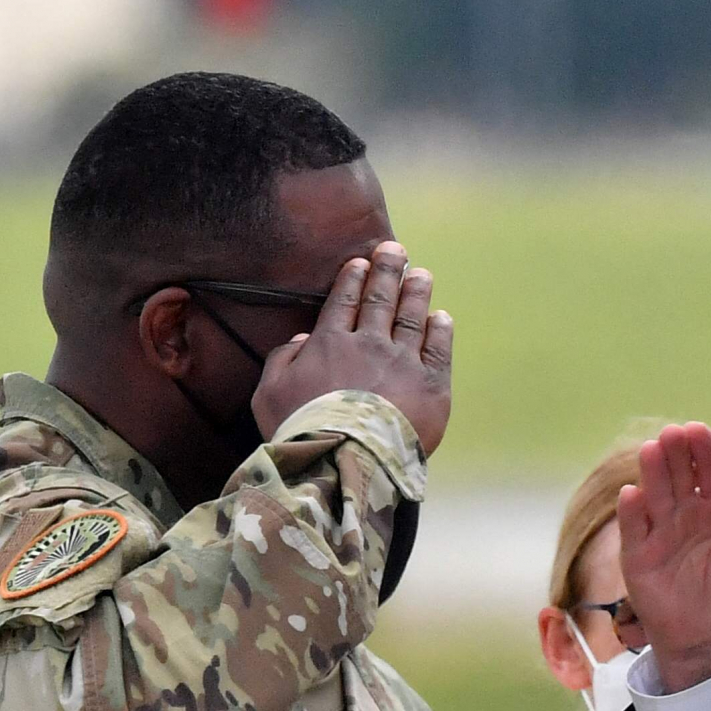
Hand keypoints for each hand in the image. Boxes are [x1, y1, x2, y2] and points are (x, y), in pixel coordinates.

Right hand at [252, 242, 452, 456]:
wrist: (345, 460)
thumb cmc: (300, 432)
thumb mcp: (269, 395)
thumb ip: (281, 361)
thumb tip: (301, 340)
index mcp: (329, 344)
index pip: (343, 302)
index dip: (353, 279)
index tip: (361, 262)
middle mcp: (368, 344)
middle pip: (379, 300)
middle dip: (387, 271)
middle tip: (395, 250)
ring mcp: (402, 362)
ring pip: (411, 318)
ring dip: (416, 293)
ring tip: (421, 274)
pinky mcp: (430, 385)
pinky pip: (438, 349)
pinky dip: (440, 330)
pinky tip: (441, 317)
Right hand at [615, 421, 710, 689]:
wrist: (708, 643)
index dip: (706, 450)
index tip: (699, 431)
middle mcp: (689, 513)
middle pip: (681, 474)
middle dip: (677, 452)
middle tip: (674, 434)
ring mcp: (662, 532)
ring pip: (655, 493)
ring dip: (653, 471)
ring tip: (653, 450)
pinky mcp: (638, 555)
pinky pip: (633, 528)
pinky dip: (631, 511)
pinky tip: (632, 494)